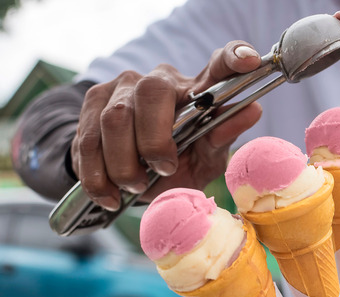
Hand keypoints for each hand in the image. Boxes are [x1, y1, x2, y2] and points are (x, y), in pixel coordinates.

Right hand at [72, 41, 263, 210]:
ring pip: (114, 118)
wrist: (129, 177)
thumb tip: (252, 110)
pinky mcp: (93, 103)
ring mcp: (123, 87)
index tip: (251, 61)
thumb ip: (223, 137)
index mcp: (198, 90)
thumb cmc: (178, 163)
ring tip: (136, 187)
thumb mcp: (205, 159)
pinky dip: (98, 176)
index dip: (233, 58)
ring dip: (124, 164)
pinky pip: (86, 138)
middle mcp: (161, 79)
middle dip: (153, 140)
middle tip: (163, 170)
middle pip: (150, 92)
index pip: (219, 64)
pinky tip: (110, 196)